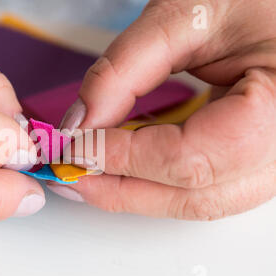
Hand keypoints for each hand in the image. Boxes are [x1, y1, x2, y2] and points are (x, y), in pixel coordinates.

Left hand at [52, 0, 275, 219]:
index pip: (190, 156)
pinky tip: (123, 169)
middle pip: (194, 195)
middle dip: (122, 189)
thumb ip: (124, 71)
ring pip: (198, 202)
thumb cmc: (249, 0)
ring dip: (136, 194)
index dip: (123, 158)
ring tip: (89, 176)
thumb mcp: (182, 19)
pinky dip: (157, 184)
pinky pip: (204, 189)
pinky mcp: (258, 162)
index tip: (74, 148)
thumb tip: (80, 123)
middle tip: (70, 174)